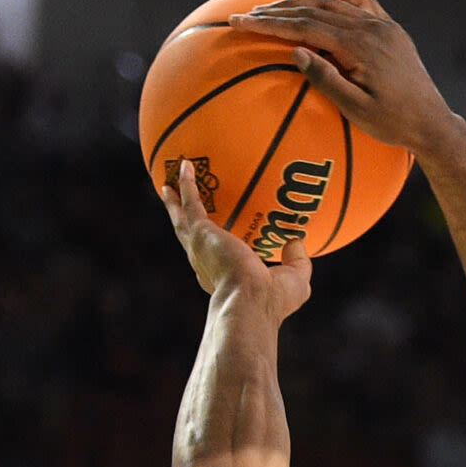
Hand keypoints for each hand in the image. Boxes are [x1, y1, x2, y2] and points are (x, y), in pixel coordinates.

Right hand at [160, 160, 310, 313]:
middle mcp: (206, 264)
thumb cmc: (271, 300)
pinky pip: (190, 203)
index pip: (214, 262)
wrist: (251, 300)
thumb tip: (295, 241)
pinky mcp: (200, 232)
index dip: (213, 250)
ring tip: (169, 183)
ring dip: (175, 200)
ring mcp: (199, 248)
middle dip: (183, 221)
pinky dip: (187, 184)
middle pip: (190, 238)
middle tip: (177, 203)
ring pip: (182, 219)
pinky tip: (186, 166)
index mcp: (224, 278)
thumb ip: (296, 261)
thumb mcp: (294, 280)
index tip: (214, 239)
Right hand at [228, 0, 465, 161]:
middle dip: (277, 12)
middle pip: (315, 10)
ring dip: (301, 2)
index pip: (305, 27)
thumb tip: (295, 50)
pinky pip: (361, 2)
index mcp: (360, 47)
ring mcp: (384, 26)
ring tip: (272, 6)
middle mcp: (372, 28)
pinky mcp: (392, 30)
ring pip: (335, 4)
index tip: (240, 23)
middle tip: (246, 15)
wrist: (434, 124)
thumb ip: (327, 80)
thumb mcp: (357, 111)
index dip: (269, 25)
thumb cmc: (395, 125)